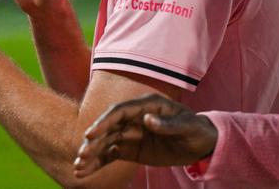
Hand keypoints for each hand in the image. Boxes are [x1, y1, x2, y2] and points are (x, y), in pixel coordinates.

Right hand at [73, 94, 217, 177]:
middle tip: (82, 156)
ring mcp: (130, 133)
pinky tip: (84, 173)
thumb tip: (147, 120)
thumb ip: (168, 123)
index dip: (104, 122)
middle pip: (108, 127)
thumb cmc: (195, 129)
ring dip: (91, 154)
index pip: (119, 112)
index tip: (90, 134)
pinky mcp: (129, 148)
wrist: (199, 143)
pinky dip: (97, 163)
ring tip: (78, 168)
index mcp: (146, 105)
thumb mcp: (187, 126)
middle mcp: (134, 117)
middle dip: (93, 141)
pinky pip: (109, 155)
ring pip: (105, 142)